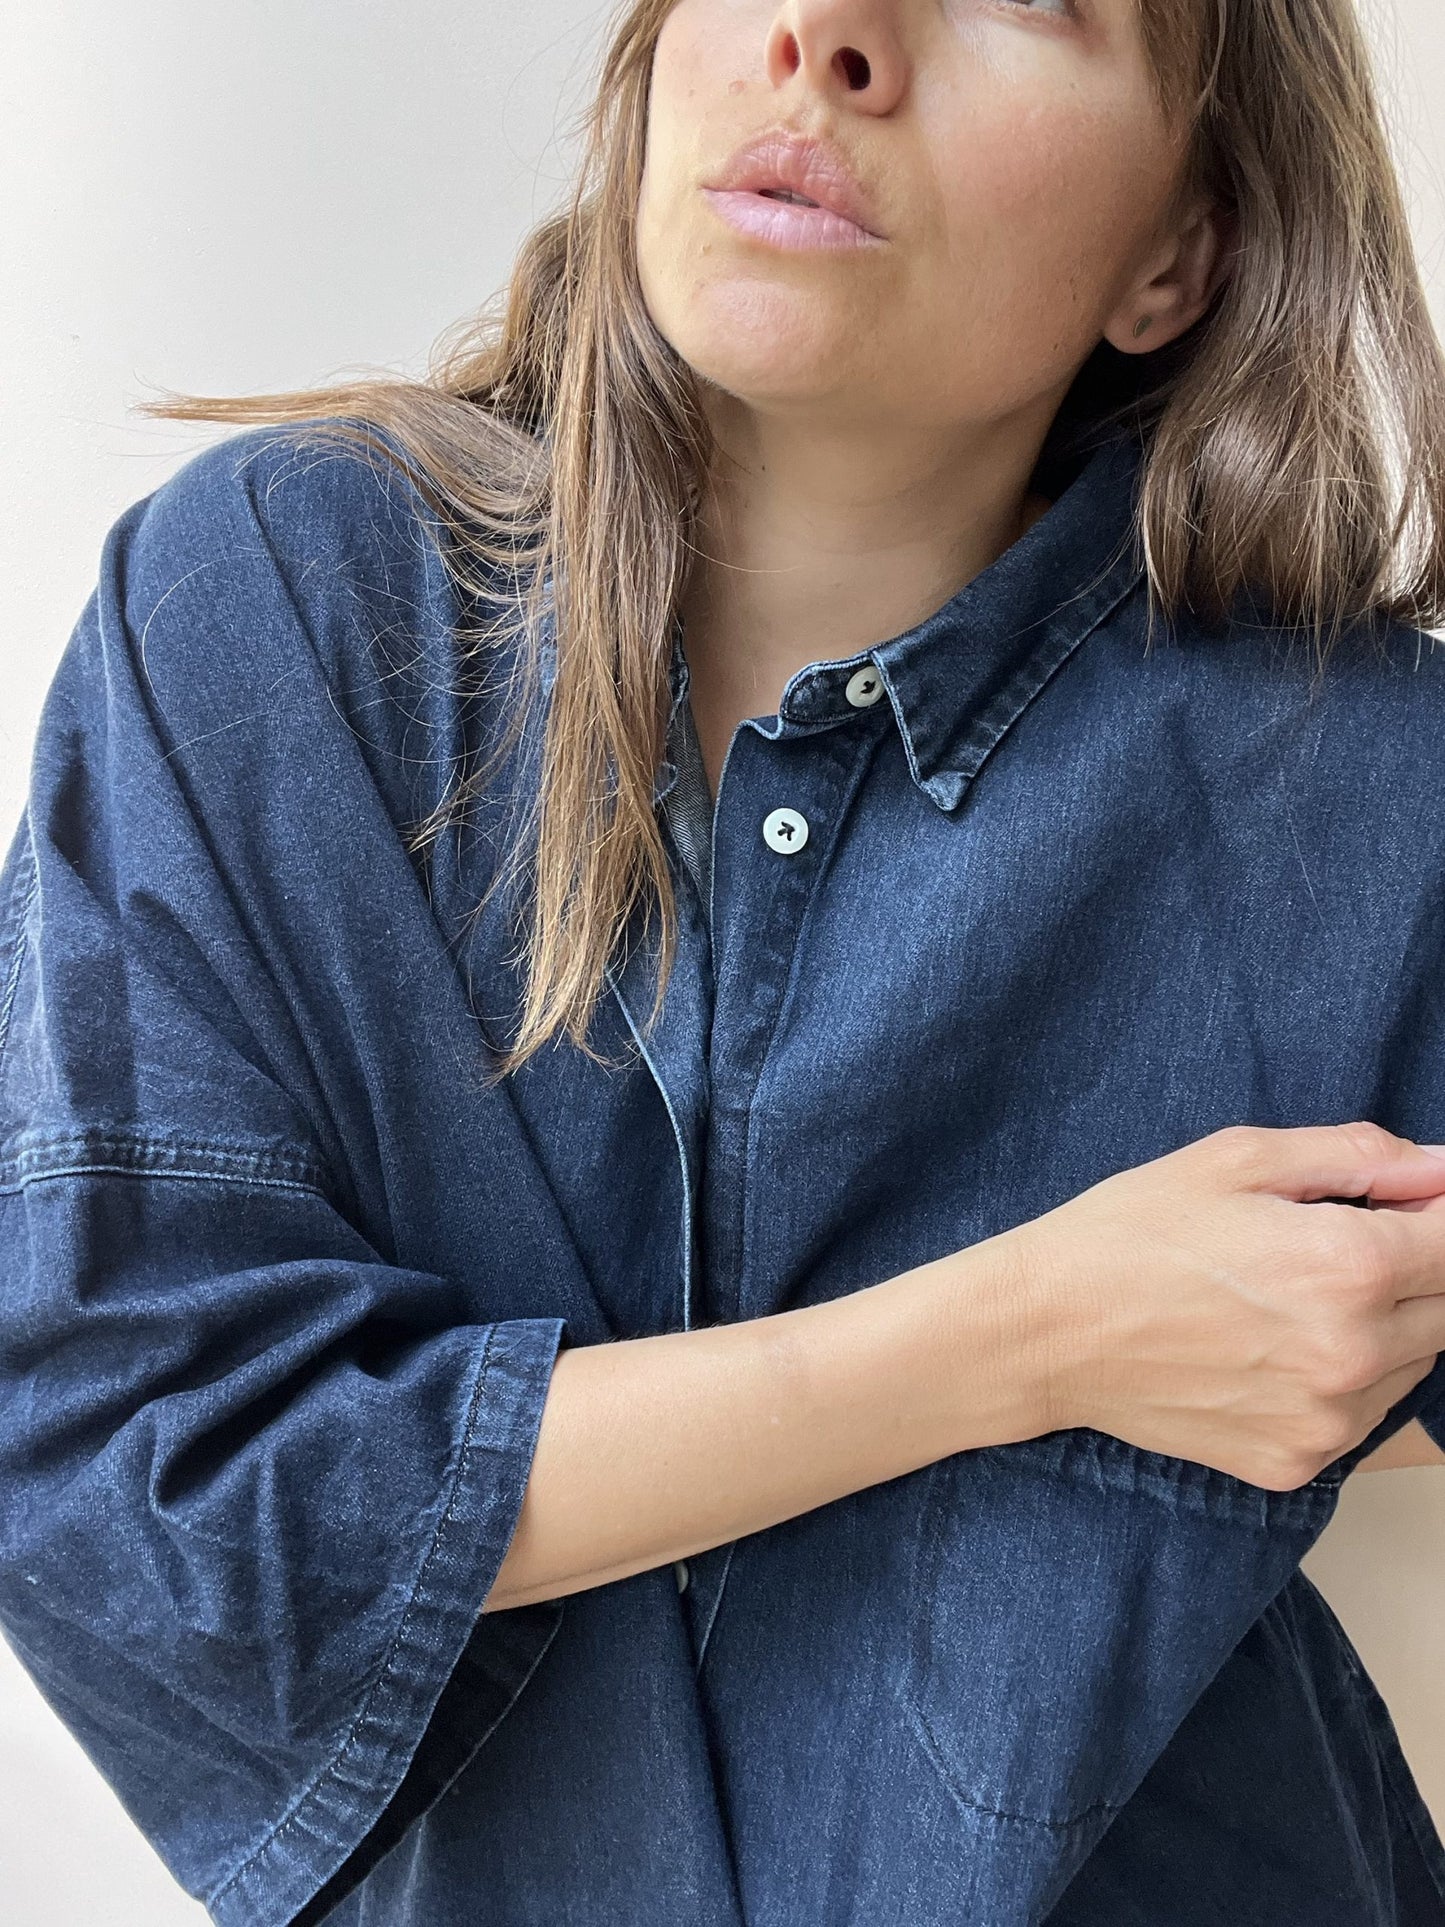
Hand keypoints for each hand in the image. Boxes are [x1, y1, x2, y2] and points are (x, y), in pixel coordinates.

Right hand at [1009, 1122, 1444, 1489]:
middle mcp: (1352, 1352)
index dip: (1438, 1214)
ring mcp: (1326, 1418)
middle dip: (1416, 1269)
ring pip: (1414, 1365)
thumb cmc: (1130, 1233)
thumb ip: (1357, 1156)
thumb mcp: (1237, 1159)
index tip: (1406, 1205)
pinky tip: (1274, 1346)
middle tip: (1331, 1245)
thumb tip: (1439, 1166)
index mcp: (1346, 1265)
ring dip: (1386, 1326)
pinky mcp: (1297, 1461)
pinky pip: (1362, 1415)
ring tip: (1293, 1296)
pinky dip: (1343, 1378)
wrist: (1047, 1330)